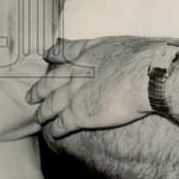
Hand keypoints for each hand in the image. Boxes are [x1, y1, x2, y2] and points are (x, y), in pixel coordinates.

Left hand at [26, 36, 157, 136]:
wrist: (147, 76)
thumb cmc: (144, 59)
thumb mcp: (123, 44)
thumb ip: (110, 48)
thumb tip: (117, 52)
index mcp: (87, 53)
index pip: (63, 52)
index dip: (53, 56)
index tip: (46, 57)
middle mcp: (75, 73)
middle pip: (50, 82)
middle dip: (39, 89)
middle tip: (30, 95)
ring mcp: (74, 94)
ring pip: (50, 105)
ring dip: (43, 112)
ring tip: (38, 117)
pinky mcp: (78, 115)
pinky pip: (61, 124)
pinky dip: (55, 129)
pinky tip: (54, 134)